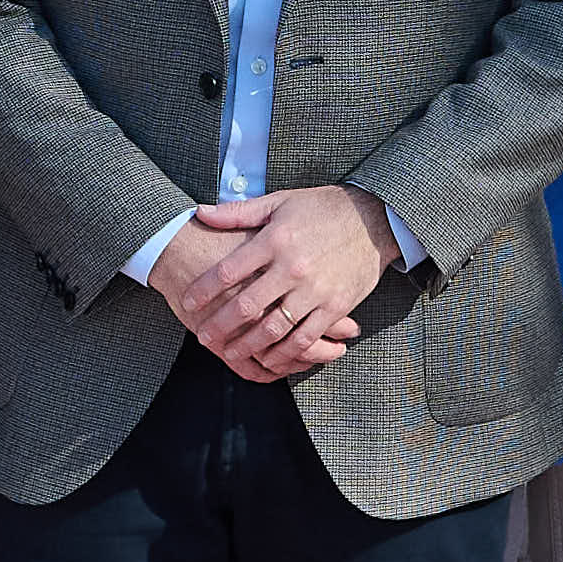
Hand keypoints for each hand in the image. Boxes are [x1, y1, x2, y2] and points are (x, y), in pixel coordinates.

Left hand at [154, 185, 388, 385]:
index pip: (229, 270)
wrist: (374, 219)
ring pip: (274, 329)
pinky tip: (270, 359)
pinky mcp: (336, 307)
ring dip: (248, 346)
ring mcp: (316, 291)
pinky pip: (307, 338)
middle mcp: (293, 267)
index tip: (188, 301)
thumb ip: (238, 212)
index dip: (203, 290)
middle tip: (202, 337)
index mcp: (276, 240)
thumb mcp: (280, 202)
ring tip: (229, 354)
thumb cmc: (322, 208)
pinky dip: (286, 353)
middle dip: (219, 326)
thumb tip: (200, 213)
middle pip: (246, 306)